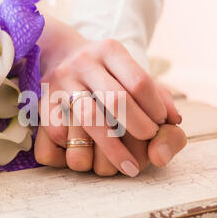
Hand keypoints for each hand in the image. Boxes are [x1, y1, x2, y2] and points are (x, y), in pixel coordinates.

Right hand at [37, 16, 181, 175]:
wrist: (58, 53)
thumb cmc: (103, 71)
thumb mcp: (129, 70)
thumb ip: (157, 93)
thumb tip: (173, 120)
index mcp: (109, 50)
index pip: (139, 81)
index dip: (154, 107)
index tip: (161, 123)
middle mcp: (84, 62)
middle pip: (116, 99)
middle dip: (138, 127)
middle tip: (148, 142)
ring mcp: (61, 80)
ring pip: (89, 118)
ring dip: (113, 148)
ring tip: (130, 166)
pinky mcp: (43, 100)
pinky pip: (60, 130)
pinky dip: (78, 146)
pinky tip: (91, 156)